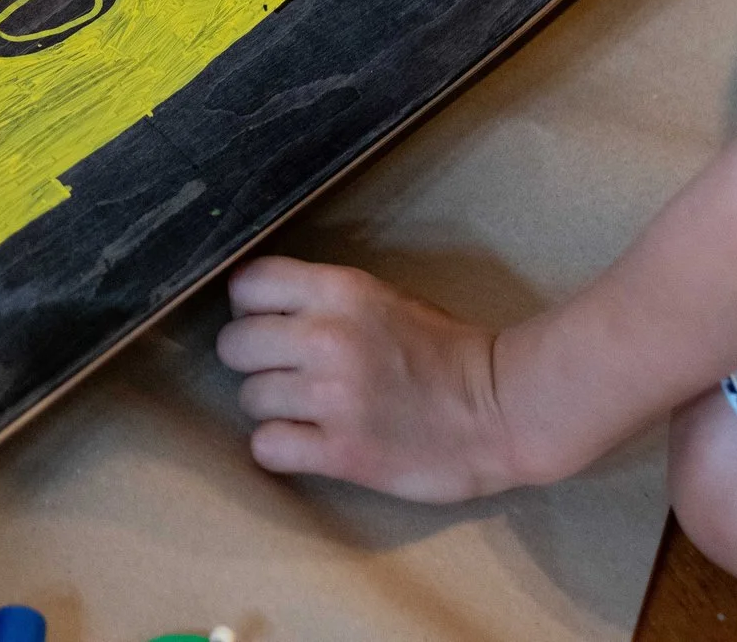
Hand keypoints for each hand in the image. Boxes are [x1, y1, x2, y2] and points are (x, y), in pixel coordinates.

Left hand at [216, 256, 528, 502]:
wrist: (503, 408)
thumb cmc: (447, 352)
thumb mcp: (384, 299)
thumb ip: (325, 301)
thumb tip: (268, 310)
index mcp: (340, 292)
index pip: (248, 284)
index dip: (250, 307)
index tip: (268, 324)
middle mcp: (326, 339)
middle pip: (234, 344)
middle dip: (254, 361)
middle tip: (285, 374)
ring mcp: (331, 397)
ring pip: (248, 398)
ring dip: (270, 409)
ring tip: (306, 412)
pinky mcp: (341, 452)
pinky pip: (266, 447)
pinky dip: (279, 448)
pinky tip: (305, 444)